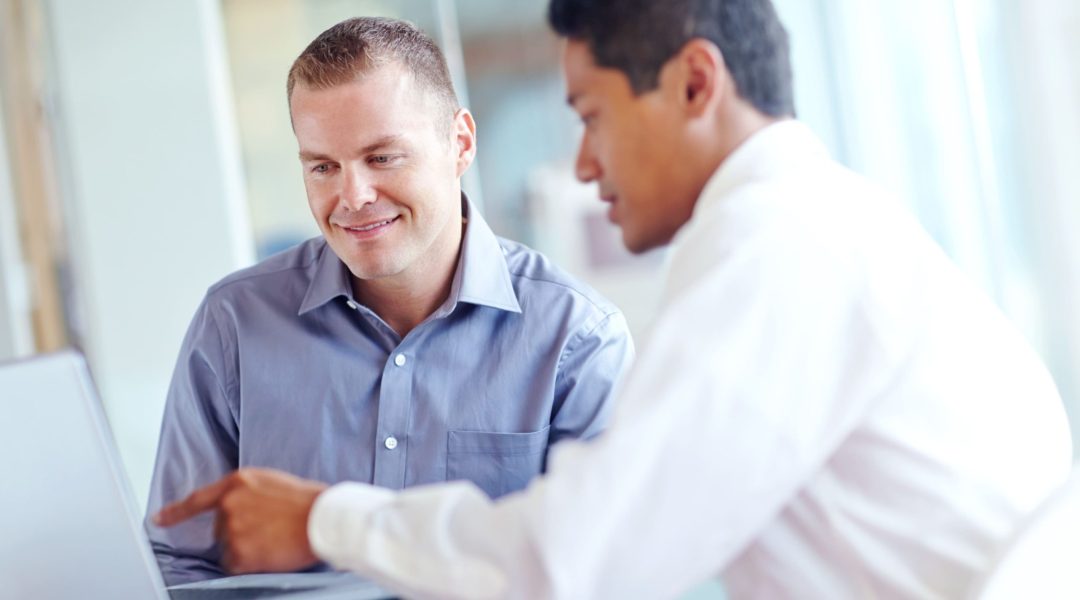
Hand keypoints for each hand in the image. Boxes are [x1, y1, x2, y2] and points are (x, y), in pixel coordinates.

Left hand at [154, 468, 328, 573]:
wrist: (321, 518)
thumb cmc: (306, 500)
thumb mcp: (272, 481)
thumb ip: (247, 491)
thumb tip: (238, 508)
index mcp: (237, 483)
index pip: (197, 500)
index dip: (175, 512)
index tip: (157, 520)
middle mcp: (229, 505)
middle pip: (220, 528)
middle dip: (239, 531)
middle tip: (269, 529)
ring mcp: (232, 530)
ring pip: (228, 548)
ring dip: (246, 548)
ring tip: (273, 539)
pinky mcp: (238, 553)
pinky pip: (235, 564)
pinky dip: (250, 563)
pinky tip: (269, 553)